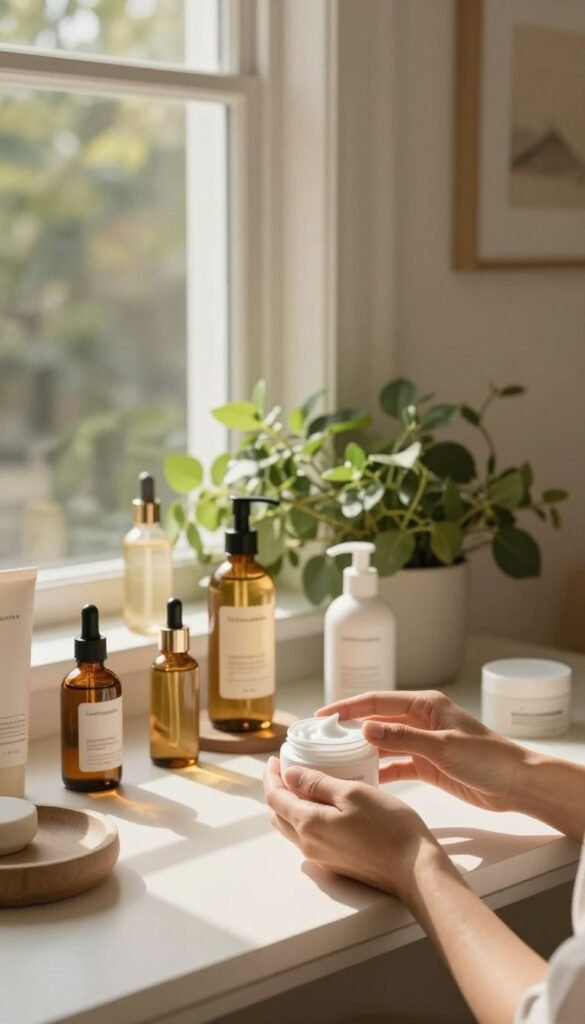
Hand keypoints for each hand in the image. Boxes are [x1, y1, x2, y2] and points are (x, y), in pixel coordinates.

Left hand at [263, 756, 438, 899]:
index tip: (274, 759)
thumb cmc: (388, 825)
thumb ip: (317, 783)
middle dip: (278, 789)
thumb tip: (289, 775)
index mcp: (308, 824)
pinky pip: (307, 837)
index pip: (274, 797)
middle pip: (278, 814)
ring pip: (291, 827)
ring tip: (303, 783)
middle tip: (287, 768)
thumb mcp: (352, 793)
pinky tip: (322, 805)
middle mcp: (307, 844)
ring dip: (290, 805)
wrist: (413, 869)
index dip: (271, 776)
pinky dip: (304, 817)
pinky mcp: (334, 863)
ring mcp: (320, 857)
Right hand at [316, 691, 526, 813]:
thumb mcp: (442, 746)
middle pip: (376, 721)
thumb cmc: (487, 757)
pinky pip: (395, 765)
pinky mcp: (426, 766)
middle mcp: (420, 721)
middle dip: (349, 729)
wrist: (516, 784)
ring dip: (362, 751)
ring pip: (383, 744)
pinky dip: (379, 771)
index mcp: (424, 705)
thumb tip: (365, 727)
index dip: (348, 707)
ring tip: (334, 760)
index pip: (377, 701)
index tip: (323, 716)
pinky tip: (362, 779)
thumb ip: (403, 737)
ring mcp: (422, 744)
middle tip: (320, 740)